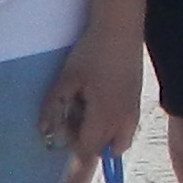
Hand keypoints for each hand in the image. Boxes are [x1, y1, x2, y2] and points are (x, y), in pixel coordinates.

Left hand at [43, 32, 145, 167]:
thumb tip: (44, 132)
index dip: (74, 151)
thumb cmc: (92, 53)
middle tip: (72, 116)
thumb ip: (54, 107)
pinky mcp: (137, 103)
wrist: (120, 31)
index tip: (62, 136)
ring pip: (118, 142)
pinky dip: (112, 128)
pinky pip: (126, 129)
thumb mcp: (67, 79)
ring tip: (86, 111)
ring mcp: (134, 113)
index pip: (89, 150)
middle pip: (104, 150)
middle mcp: (124, 122)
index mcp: (105, 118)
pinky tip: (98, 104)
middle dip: (86, 142)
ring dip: (101, 138)